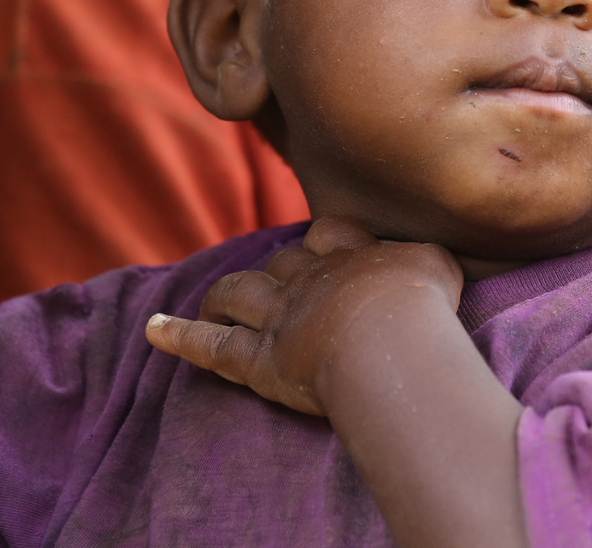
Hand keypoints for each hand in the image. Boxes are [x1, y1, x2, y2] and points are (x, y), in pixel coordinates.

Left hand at [146, 216, 464, 415]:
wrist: (387, 339)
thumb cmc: (420, 304)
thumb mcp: (438, 265)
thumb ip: (428, 258)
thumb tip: (431, 259)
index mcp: (350, 253)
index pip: (329, 233)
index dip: (324, 240)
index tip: (325, 248)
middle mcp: (308, 278)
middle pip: (281, 262)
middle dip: (275, 270)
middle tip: (276, 286)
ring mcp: (278, 317)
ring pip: (238, 294)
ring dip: (222, 296)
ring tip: (215, 302)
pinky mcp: (256, 358)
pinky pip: (210, 346)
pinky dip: (179, 336)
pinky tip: (154, 330)